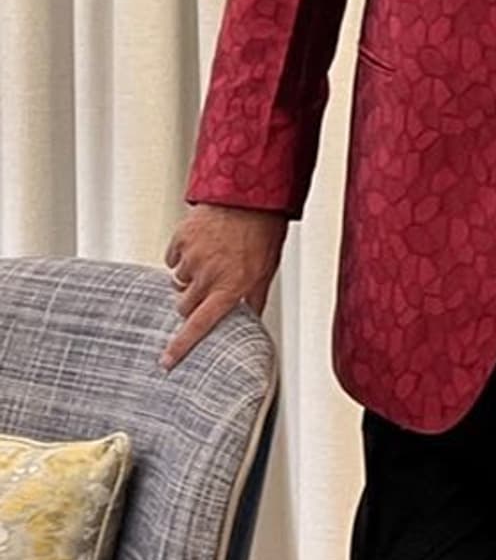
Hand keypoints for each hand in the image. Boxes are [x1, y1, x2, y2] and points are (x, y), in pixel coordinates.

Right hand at [160, 203, 288, 370]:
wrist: (252, 196)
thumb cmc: (263, 233)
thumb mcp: (265, 271)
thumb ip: (254, 300)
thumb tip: (253, 323)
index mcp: (229, 288)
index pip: (199, 326)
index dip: (181, 346)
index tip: (166, 362)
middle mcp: (208, 276)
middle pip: (183, 306)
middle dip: (192, 301)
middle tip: (208, 285)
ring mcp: (192, 257)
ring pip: (178, 281)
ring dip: (189, 276)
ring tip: (210, 258)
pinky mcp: (181, 239)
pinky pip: (172, 258)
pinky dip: (182, 255)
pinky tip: (200, 244)